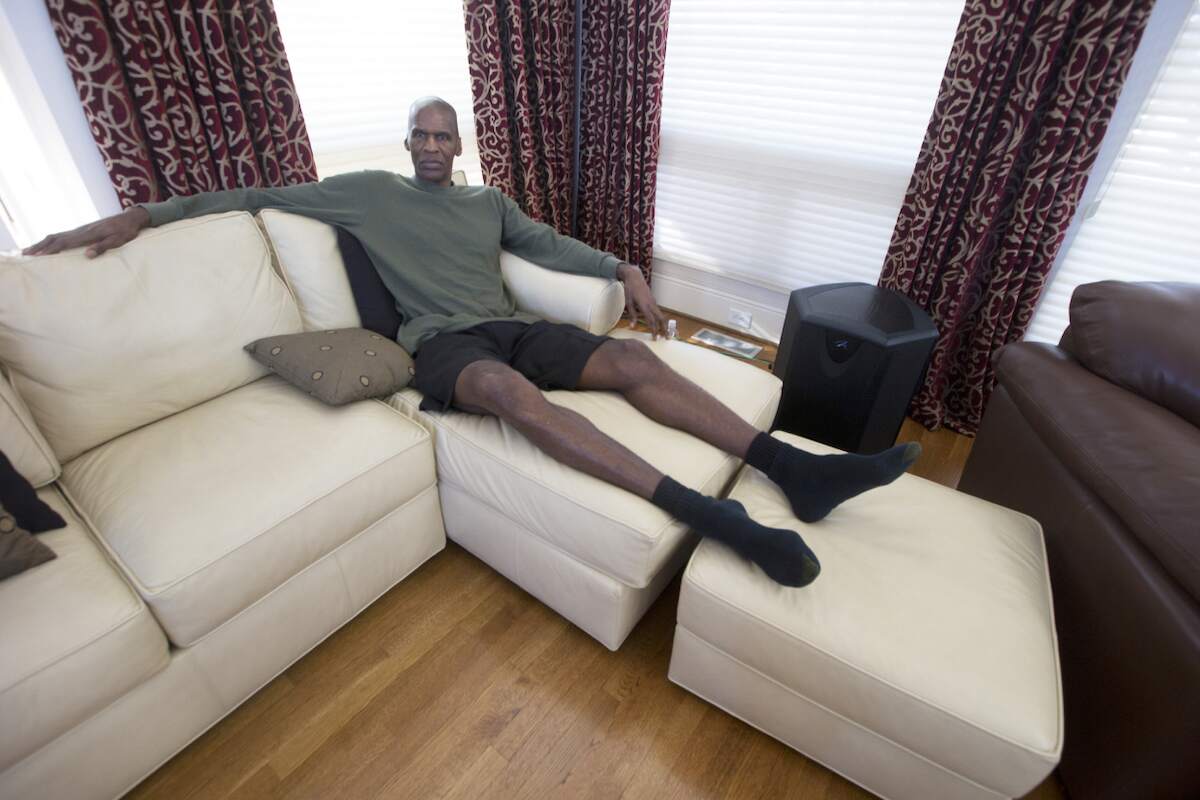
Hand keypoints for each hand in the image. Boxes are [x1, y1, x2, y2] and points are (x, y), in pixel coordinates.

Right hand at [22, 206, 150, 257]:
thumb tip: (87, 255)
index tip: (38, 256)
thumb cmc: (125, 232)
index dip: (51, 250)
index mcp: (87, 234)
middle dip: (40, 246)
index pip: (65, 243)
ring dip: (42, 243)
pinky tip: (46, 246)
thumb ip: (103, 247)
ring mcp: (80, 230)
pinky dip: (50, 241)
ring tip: (29, 251)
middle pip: (55, 239)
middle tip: (25, 254)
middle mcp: (80, 231)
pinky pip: (62, 236)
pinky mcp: (81, 230)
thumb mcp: (118, 241)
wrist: (129, 219)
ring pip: (56, 236)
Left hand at [617, 262, 666, 338]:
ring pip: (660, 315)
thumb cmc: (630, 289)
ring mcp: (653, 301)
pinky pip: (658, 311)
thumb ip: (632, 315)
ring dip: (663, 324)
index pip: (651, 320)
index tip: (655, 338)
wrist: (635, 277)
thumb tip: (632, 326)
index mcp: (644, 305)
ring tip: (666, 333)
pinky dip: (660, 319)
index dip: (654, 330)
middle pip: (660, 318)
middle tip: (667, 338)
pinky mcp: (653, 300)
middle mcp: (651, 304)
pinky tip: (660, 324)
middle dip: (664, 329)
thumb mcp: (628, 302)